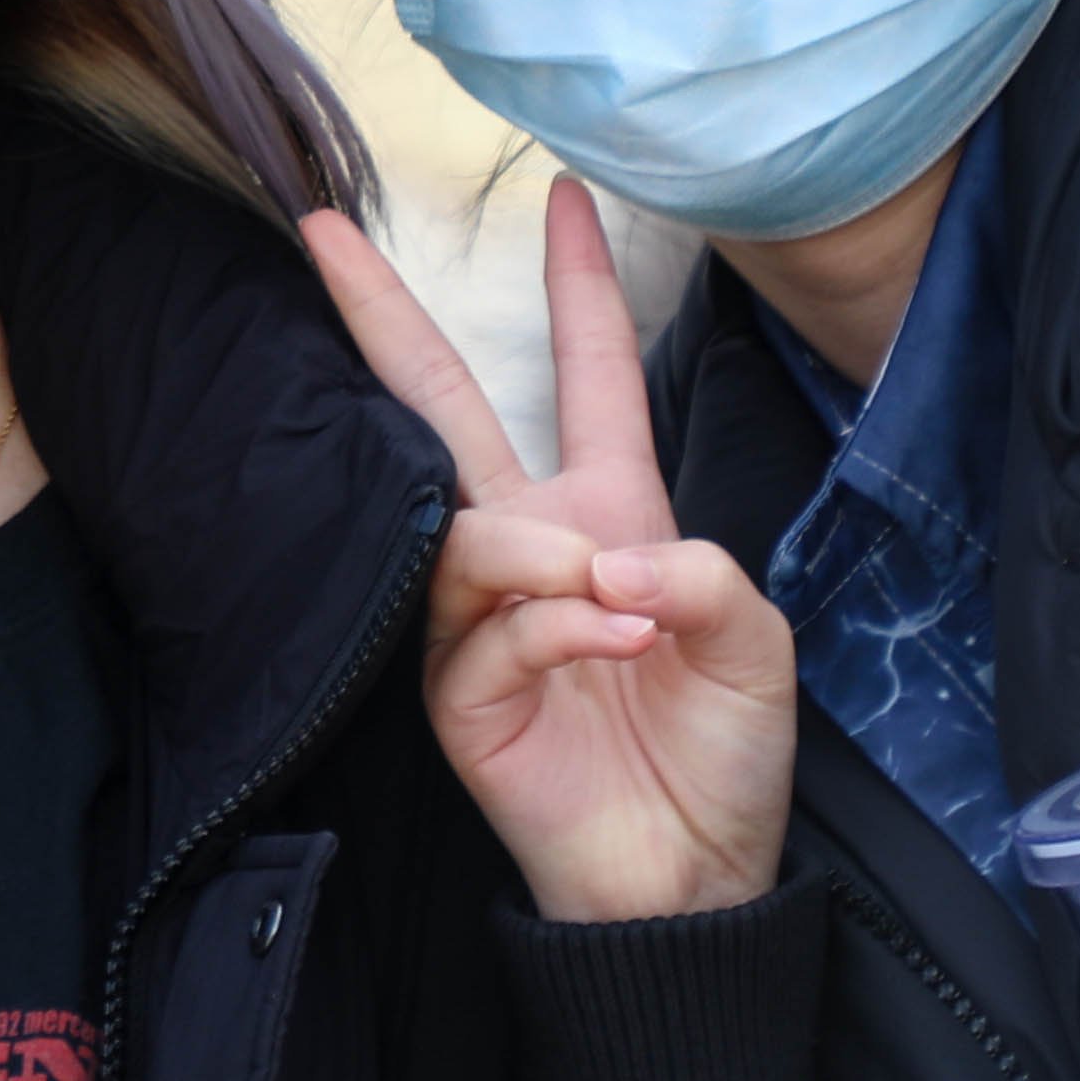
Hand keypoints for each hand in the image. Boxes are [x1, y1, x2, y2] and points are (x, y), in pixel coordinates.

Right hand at [302, 177, 801, 926]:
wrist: (688, 879)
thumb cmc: (725, 756)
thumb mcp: (755, 639)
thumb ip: (698, 571)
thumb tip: (604, 556)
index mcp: (610, 515)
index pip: (588, 378)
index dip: (580, 291)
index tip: (567, 201)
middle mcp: (534, 550)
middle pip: (440, 409)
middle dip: (386, 319)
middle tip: (325, 237)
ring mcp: (482, 618)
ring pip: (467, 528)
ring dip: (538, 549)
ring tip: (608, 592)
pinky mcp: (457, 691)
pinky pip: (483, 624)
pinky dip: (555, 623)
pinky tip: (612, 643)